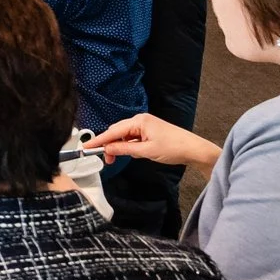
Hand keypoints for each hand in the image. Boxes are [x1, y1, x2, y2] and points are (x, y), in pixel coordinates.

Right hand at [87, 113, 220, 169]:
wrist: (194, 149)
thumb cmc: (173, 148)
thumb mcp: (146, 151)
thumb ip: (125, 149)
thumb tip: (108, 149)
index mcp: (139, 121)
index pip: (113, 131)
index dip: (99, 140)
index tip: (86, 146)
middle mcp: (140, 120)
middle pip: (117, 131)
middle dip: (108, 144)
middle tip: (105, 159)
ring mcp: (145, 125)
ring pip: (124, 135)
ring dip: (118, 146)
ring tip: (115, 159)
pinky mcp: (149, 132)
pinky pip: (132, 137)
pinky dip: (127, 145)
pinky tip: (128, 153)